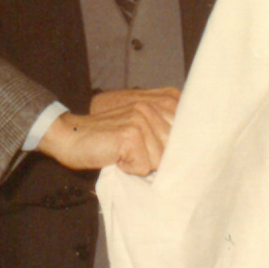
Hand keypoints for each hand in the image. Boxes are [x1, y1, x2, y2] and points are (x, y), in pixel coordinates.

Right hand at [37, 86, 180, 175]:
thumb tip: (197, 149)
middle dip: (156, 158)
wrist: (71, 135)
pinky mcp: (131, 134)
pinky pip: (144, 167)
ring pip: (160, 160)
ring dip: (141, 163)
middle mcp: (154, 104)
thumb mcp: (143, 123)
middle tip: (134, 150)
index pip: (193, 129)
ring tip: (124, 152)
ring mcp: (142, 117)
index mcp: (165, 99)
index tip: (165, 150)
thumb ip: (169, 127)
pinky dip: (129, 168)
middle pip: (176, 149)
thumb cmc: (109, 136)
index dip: (182, 147)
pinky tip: (117, 156)